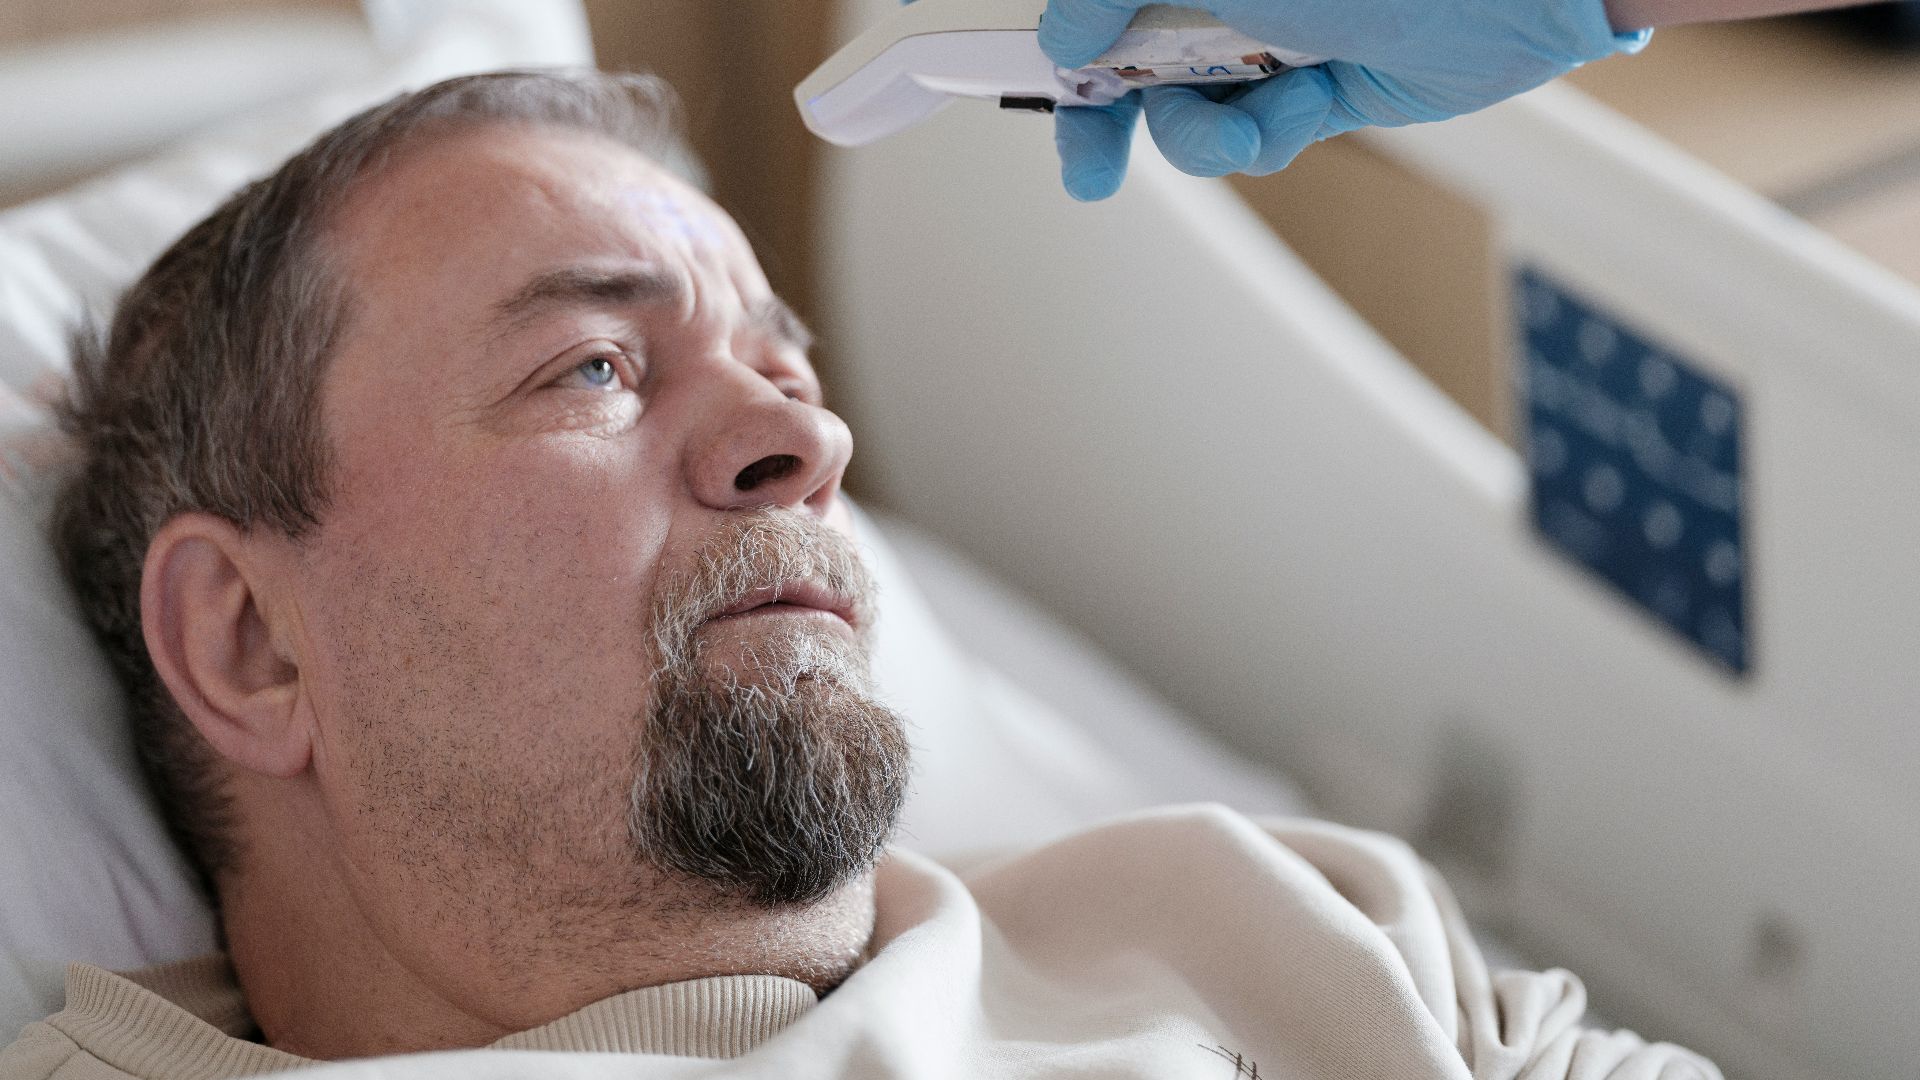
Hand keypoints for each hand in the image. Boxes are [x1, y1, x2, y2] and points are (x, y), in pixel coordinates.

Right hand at [1040, 0, 1650, 200]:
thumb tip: (1062, 33)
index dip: (1053, 38)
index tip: (1007, 74)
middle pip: (1126, 57)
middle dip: (1108, 117)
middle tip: (1090, 164)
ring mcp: (1271, 28)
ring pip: (1186, 109)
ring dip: (1201, 132)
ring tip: (1242, 115)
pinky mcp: (1316, 83)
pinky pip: (1253, 134)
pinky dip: (1267, 134)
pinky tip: (1305, 104)